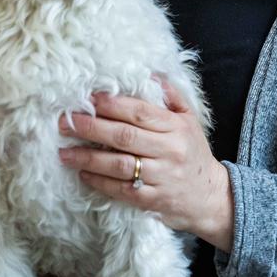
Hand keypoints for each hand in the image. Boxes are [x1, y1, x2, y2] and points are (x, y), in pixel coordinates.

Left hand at [58, 79, 233, 251]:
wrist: (210, 197)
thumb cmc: (194, 153)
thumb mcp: (190, 121)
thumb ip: (172, 97)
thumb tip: (150, 74)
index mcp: (176, 127)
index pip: (140, 112)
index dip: (113, 104)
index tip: (89, 99)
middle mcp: (169, 151)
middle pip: (125, 136)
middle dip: (92, 127)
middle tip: (67, 122)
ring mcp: (161, 178)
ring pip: (119, 165)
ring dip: (88, 157)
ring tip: (65, 152)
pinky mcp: (153, 202)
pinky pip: (121, 190)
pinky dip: (100, 181)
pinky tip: (83, 173)